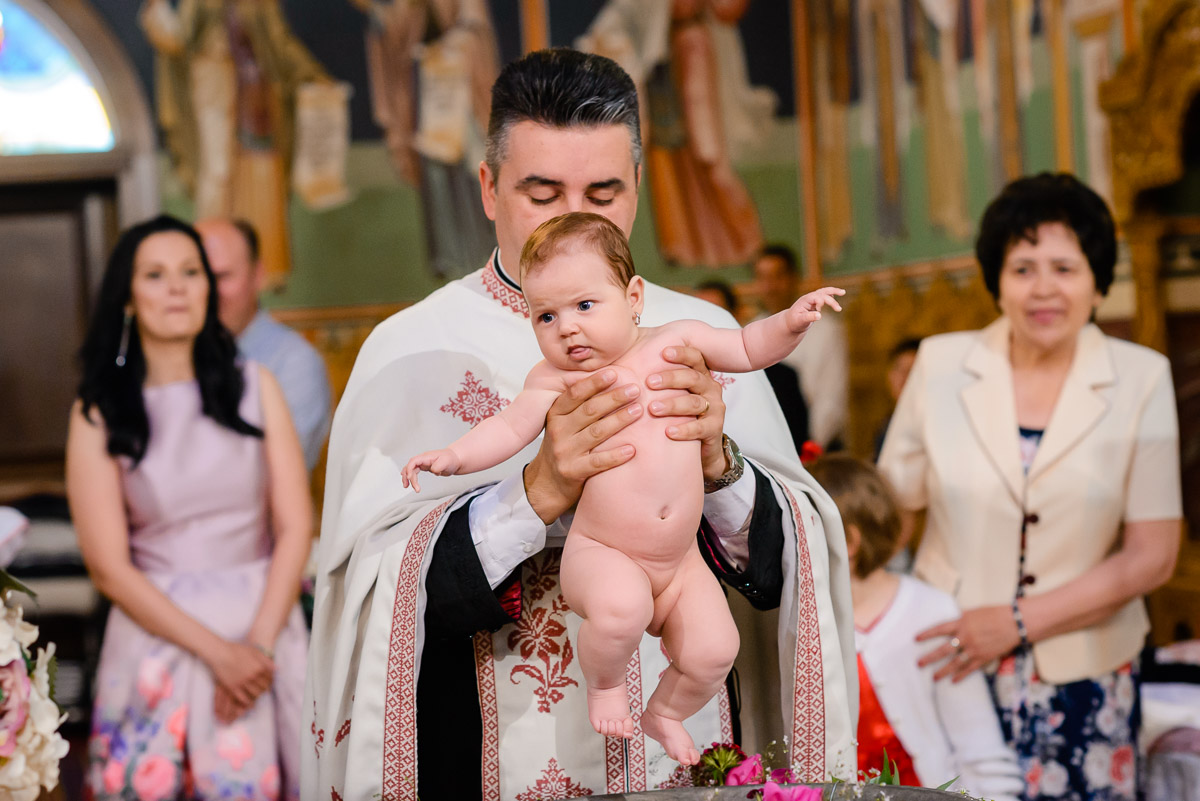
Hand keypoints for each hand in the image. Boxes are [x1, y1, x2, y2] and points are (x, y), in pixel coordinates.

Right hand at [205, 640, 274, 723]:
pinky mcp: (233, 688)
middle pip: (264, 687)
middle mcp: (253, 675)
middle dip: (265, 689)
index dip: (270, 681)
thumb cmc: (237, 650)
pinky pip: (243, 698)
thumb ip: (266, 661)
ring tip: (257, 694)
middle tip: (263, 690)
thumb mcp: (254, 652)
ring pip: (255, 694)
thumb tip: (277, 669)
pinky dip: (248, 701)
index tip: (269, 682)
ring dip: (257, 695)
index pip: (270, 678)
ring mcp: (243, 682)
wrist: (220, 653)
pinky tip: (249, 701)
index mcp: (259, 666)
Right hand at [402, 449, 461, 491]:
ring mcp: (423, 463)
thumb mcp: (446, 462)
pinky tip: (410, 482)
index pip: (413, 461)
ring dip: (407, 478)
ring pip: (410, 469)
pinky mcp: (425, 467)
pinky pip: (414, 472)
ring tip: (406, 486)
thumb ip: (438, 466)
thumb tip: (432, 470)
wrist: (456, 460)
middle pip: (410, 467)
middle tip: (415, 488)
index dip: (409, 469)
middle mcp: (423, 459)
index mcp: (426, 457)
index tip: (410, 478)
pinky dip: (411, 477)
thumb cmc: (451, 459)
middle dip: (409, 477)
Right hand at [523, 370, 641, 523]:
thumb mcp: (563, 422)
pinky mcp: (573, 471)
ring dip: (619, 421)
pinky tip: (632, 449)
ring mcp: (565, 452)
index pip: (575, 394)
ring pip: (596, 433)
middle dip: (614, 398)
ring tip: (638, 411)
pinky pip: (598, 462)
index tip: (614, 373)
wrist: (547, 483)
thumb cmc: (563, 446)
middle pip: (589, 411)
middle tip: (635, 389)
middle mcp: (558, 431)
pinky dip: (615, 455)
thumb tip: (608, 377)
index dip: (594, 383)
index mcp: (556, 414)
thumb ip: (579, 405)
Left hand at [646, 346, 726, 481]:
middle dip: (671, 378)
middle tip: (649, 382)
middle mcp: (710, 388)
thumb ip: (651, 375)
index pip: (695, 358)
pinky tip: (669, 431)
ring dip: (673, 405)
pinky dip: (685, 429)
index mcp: (700, 374)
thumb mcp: (668, 393)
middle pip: (693, 378)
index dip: (681, 354)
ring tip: (653, 409)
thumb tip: (620, 359)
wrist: (699, 447)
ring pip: (695, 403)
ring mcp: (715, 408)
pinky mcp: (714, 429)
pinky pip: (700, 428)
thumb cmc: (677, 414)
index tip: (663, 352)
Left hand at [786, 287, 844, 333]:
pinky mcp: (815, 302)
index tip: (819, 311)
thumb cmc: (794, 322)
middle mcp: (809, 297)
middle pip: (822, 293)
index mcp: (805, 300)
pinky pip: (824, 296)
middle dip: (831, 300)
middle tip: (839, 309)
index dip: (820, 303)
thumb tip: (819, 315)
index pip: (817, 297)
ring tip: (843, 292)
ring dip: (833, 291)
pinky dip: (830, 295)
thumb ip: (808, 317)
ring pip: (824, 292)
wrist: (790, 322)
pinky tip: (835, 296)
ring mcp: (812, 299)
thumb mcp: (800, 321)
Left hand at [916, 605, 1020, 681]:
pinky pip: (969, 669)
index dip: (927, 634)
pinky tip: (953, 681)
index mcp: (961, 623)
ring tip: (933, 677)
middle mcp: (965, 637)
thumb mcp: (974, 613)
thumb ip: (962, 620)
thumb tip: (952, 624)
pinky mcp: (984, 657)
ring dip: (943, 671)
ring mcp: (974, 649)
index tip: (916, 639)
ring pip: (955, 663)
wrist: (1015, 623)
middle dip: (930, 657)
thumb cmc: (995, 614)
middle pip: (944, 649)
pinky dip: (961, 675)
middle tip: (919, 664)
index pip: (939, 629)